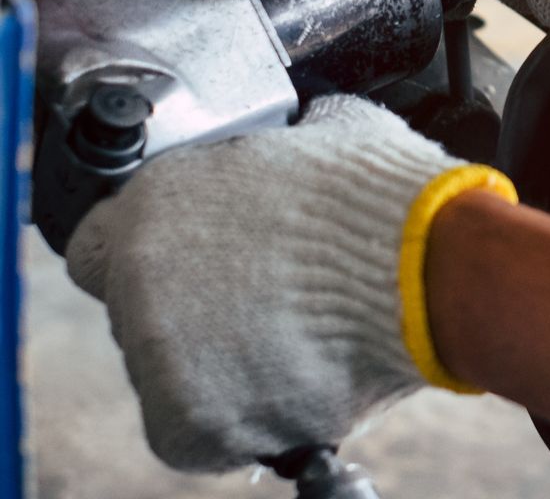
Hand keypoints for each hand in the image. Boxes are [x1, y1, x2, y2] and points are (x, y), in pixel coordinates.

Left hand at [65, 96, 508, 472]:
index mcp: (156, 201)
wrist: (434, 272)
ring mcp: (158, 353)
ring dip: (218, 364)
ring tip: (296, 342)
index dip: (155, 258)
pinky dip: (238, 419)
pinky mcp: (189, 420)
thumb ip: (289, 141)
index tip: (196, 268)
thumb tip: (309, 130)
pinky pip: (195, 433)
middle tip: (268, 303)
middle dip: (197, 310)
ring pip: (168, 374)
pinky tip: (290, 382)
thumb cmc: (393, 201)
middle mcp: (139, 276)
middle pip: (140, 313)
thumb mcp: (333, 130)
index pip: (100, 245)